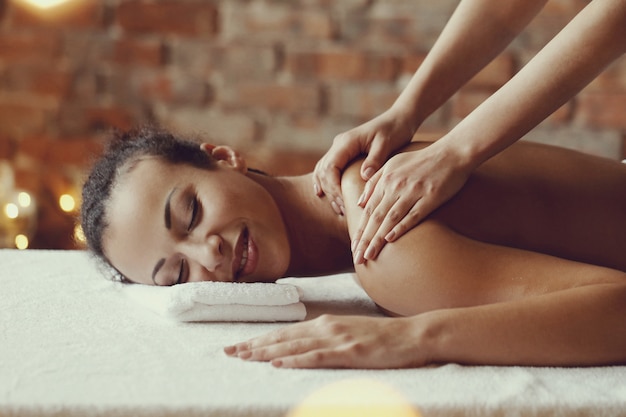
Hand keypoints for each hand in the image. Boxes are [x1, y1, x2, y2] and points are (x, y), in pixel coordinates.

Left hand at [224, 314, 428, 368]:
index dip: (260, 339)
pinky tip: (279, 364)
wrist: (412, 335)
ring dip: (266, 352)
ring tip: (245, 357)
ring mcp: (337, 339)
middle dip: (254, 345)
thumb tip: (305, 346)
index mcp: (325, 323)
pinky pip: (316, 357)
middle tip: (230, 352)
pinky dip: (295, 360)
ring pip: (293, 346)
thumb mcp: (349, 332)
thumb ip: (327, 338)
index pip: (285, 333)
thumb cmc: (381, 337)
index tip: (240, 345)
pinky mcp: (349, 353)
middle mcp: (326, 327)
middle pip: (283, 337)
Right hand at [313, 108, 416, 214]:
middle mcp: (338, 145)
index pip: (330, 168)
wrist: (399, 118)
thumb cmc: (394, 129)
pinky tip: (330, 198)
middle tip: (343, 210)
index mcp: (346, 142)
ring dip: (328, 191)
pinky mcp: (344, 154)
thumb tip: (364, 176)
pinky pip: (329, 171)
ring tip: (340, 209)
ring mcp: (339, 149)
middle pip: (323, 172)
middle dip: (331, 193)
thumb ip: (375, 159)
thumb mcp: (386, 144)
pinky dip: (327, 184)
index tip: (344, 202)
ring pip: (322, 172)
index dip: (333, 187)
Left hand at [353, 141, 470, 263]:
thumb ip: (374, 182)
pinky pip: (414, 215)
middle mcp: (396, 186)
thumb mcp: (392, 164)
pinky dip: (401, 227)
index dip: (360, 230)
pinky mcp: (431, 196)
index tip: (353, 247)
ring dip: (378, 239)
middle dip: (365, 239)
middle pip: (376, 217)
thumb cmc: (421, 160)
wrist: (451, 153)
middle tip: (358, 258)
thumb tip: (360, 204)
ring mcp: (413, 191)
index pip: (368, 210)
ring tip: (369, 255)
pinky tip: (391, 240)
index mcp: (386, 180)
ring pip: (391, 218)